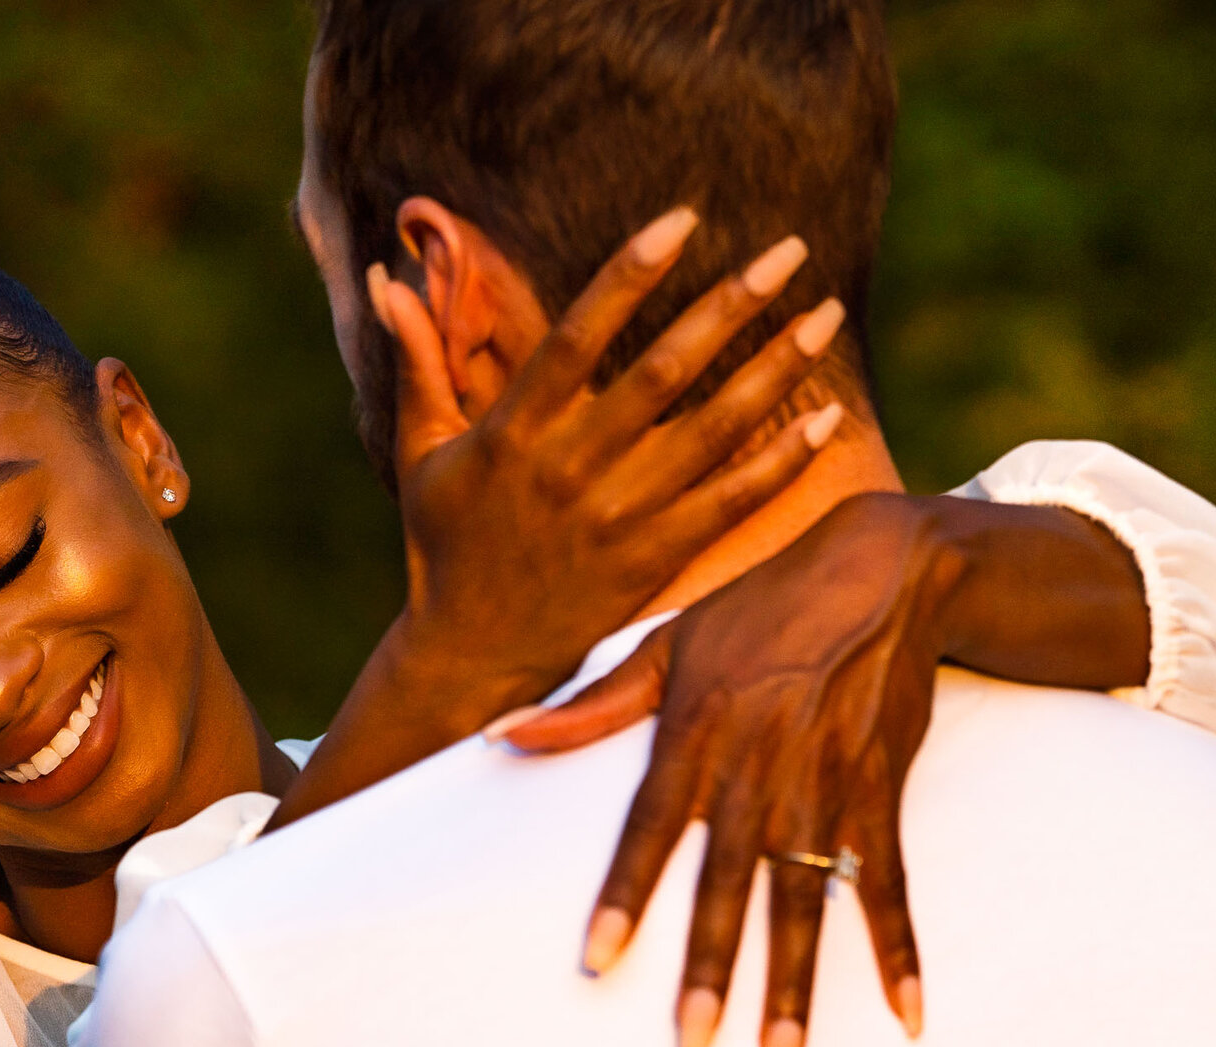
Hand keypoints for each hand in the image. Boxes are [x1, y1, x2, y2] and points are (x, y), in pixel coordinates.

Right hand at [375, 206, 849, 703]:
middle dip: (730, 305)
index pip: (577, 335)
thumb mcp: (422, 453)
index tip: (684, 219)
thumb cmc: (445, 546)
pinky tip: (825, 422)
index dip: (630, 273)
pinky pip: (728, 504)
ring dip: (774, 369)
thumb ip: (419, 362)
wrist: (470, 658)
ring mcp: (615, 518)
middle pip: (662, 371)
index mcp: (513, 432)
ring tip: (825, 316)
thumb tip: (390, 276)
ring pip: (709, 431)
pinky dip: (779, 463)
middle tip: (789, 250)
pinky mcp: (650, 563)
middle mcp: (569, 469)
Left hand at [498, 492, 1147, 1046]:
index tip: (597, 959)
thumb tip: (502, 735)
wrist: (883, 570)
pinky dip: (898, 946)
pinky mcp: (881, 788)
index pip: (650, 825)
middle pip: (729, 881)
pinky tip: (905, 1012)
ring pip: (805, 897)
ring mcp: (826, 782)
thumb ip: (592, 706)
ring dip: (794, 984)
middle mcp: (760, 764)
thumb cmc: (761, 610)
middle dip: (711, 968)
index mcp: (697, 730)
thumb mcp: (669, 643)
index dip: (625, 892)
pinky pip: (890, 880)